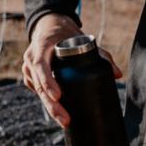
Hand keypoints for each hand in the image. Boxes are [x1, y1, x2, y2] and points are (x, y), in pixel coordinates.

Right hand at [22, 13, 121, 127]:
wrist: (48, 25)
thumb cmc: (66, 32)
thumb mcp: (82, 38)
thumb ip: (101, 54)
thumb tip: (117, 74)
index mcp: (42, 45)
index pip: (41, 65)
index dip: (48, 81)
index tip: (58, 96)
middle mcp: (31, 56)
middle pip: (38, 84)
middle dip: (52, 105)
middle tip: (65, 120)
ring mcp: (27, 66)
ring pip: (36, 90)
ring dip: (49, 106)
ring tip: (64, 120)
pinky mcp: (29, 74)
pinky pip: (35, 89)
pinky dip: (45, 100)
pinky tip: (57, 110)